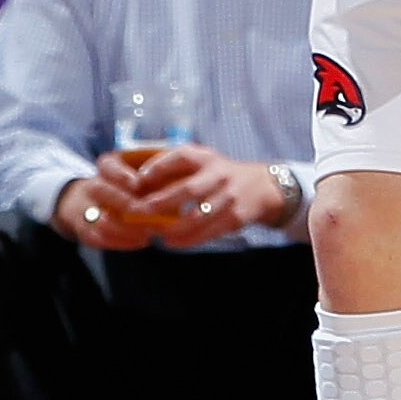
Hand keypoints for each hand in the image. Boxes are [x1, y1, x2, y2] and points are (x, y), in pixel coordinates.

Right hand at [55, 166, 163, 252]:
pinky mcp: (88, 231)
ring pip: (100, 219)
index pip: (107, 166)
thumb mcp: (143, 169)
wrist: (98, 201)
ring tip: (149, 231)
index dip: (121, 175)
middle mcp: (93, 186)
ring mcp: (87, 210)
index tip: (138, 183)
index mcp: (108, 166)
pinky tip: (143, 240)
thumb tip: (177, 171)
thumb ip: (158, 169)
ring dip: (126, 227)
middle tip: (146, 211)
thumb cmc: (134, 183)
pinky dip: (123, 242)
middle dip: (124, 202)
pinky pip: (100, 238)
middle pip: (100, 190)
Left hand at [128, 144, 287, 248]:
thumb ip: (175, 168)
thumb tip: (139, 183)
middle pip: (188, 190)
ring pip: (197, 217)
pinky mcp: (234, 217)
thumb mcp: (202, 162)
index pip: (180, 157)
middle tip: (140, 212)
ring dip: (173, 228)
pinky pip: (208, 232)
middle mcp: (218, 174)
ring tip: (155, 234)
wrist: (262, 188)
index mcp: (206, 158)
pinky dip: (188, 240)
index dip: (158, 166)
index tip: (138, 179)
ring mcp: (229, 197)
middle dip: (161, 202)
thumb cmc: (220, 175)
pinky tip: (173, 243)